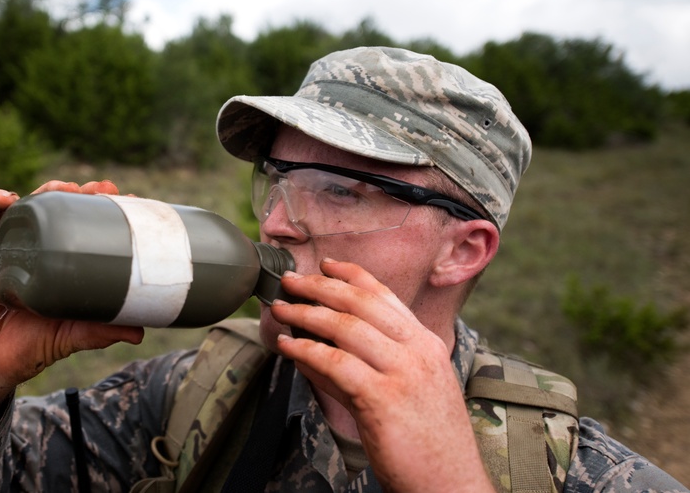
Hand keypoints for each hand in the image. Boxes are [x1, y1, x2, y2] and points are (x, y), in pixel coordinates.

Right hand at [0, 181, 144, 404]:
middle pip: (58, 210)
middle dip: (80, 193)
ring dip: (46, 191)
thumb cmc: (24, 350)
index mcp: (58, 267)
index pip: (83, 228)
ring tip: (63, 188)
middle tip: (102, 189)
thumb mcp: (68, 338)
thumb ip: (98, 332)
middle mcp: (36, 252)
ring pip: (27, 207)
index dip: (103, 211)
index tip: (128, 200)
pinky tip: (8, 197)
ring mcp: (8, 249)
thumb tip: (140, 333)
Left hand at [270, 259, 494, 492]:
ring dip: (305, 314)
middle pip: (360, 303)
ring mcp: (403, 373)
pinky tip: (288, 347)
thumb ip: (368, 365)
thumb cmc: (428, 445)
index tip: (325, 265)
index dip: (351, 275)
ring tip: (280, 310)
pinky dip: (305, 351)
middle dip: (319, 286)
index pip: (385, 296)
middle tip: (290, 281)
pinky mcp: (383, 399)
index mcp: (426, 345)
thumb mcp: (409, 391)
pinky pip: (334, 364)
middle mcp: (417, 351)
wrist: (453, 485)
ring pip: (344, 327)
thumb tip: (320, 347)